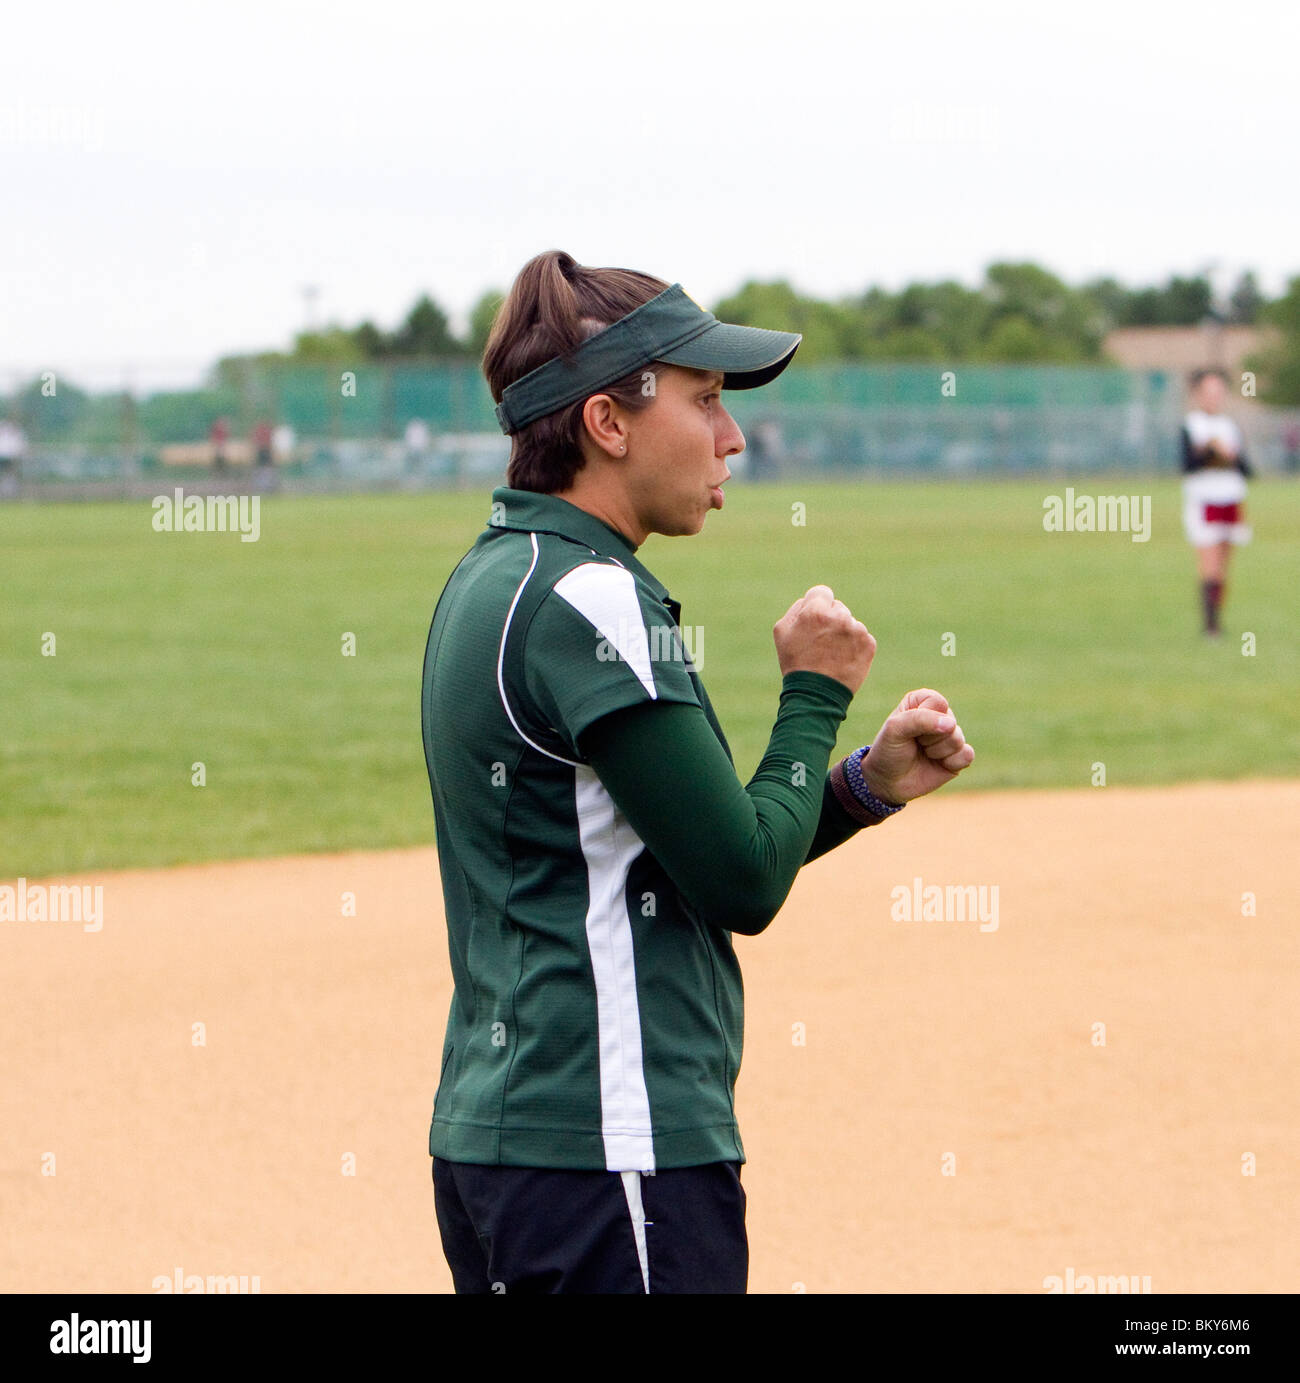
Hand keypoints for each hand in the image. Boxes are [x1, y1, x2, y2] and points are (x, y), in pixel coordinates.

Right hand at [773, 584, 875, 694]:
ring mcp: (856, 630)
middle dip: (831, 621)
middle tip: (822, 643)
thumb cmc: (796, 662)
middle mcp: (839, 616)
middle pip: (838, 608)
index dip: (817, 605)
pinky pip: (862, 637)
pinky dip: (855, 646)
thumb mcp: (782, 632)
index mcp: (816, 610)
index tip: (815, 620)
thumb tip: (810, 600)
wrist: (816, 694)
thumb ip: (797, 608)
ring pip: (851, 623)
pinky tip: (844, 659)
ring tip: (832, 654)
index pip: (822, 592)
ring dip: (843, 634)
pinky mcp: (869, 644)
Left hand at [860, 688, 973, 804]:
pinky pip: (967, 755)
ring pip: (958, 739)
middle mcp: (939, 716)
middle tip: (915, 744)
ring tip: (924, 754)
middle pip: (950, 722)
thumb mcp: (895, 729)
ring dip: (936, 752)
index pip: (937, 702)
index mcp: (922, 701)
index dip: (924, 718)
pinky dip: (951, 763)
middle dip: (929, 738)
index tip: (908, 728)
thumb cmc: (889, 750)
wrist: (888, 782)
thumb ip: (920, 720)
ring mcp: (950, 736)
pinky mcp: (959, 755)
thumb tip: (951, 724)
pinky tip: (939, 764)